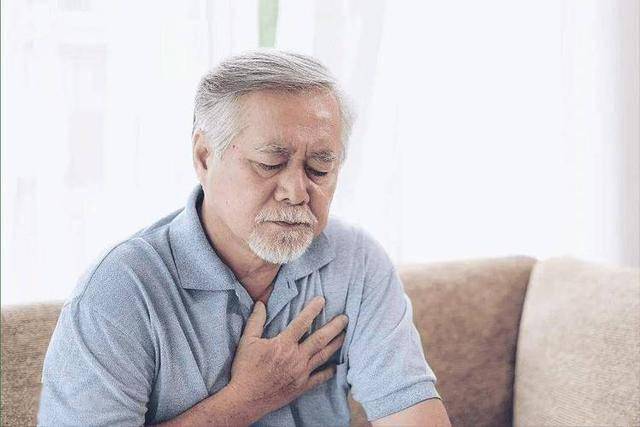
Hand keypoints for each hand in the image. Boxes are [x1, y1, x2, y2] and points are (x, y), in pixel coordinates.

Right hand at [227, 296, 347, 418]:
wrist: (245, 399)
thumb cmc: (245, 369)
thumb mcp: (247, 341)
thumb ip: (256, 321)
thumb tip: (260, 303)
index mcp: (283, 344)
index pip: (302, 323)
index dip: (313, 310)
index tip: (322, 300)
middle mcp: (296, 357)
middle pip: (320, 339)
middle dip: (335, 327)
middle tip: (345, 318)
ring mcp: (301, 373)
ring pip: (323, 356)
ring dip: (336, 344)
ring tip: (345, 335)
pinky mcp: (302, 387)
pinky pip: (319, 378)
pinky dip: (329, 372)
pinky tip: (335, 367)